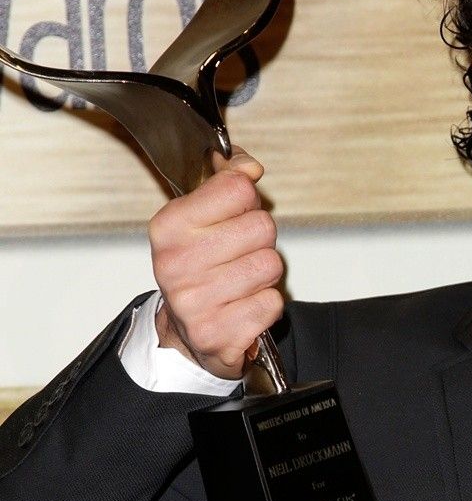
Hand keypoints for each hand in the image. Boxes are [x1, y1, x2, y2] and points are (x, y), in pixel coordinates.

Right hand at [149, 147, 284, 378]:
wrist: (185, 332)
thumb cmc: (199, 269)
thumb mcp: (203, 218)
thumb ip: (228, 182)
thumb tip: (249, 166)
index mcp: (169, 226)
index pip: (238, 188)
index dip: (247, 201)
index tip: (233, 216)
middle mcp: (175, 263)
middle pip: (262, 227)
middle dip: (260, 240)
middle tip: (238, 255)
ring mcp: (193, 302)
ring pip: (271, 265)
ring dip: (264, 274)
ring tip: (240, 281)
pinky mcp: (216, 334)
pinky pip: (272, 302)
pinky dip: (266, 304)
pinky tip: (243, 305)